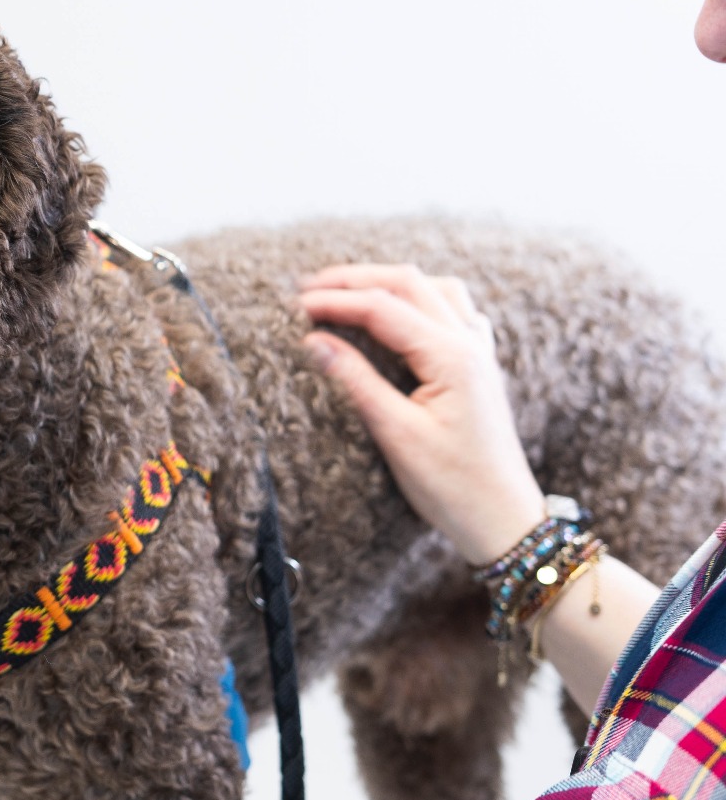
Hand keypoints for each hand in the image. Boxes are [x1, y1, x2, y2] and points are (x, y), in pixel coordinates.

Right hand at [298, 264, 544, 564]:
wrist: (505, 520)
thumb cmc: (454, 487)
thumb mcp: (397, 435)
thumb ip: (357, 381)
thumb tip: (315, 341)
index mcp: (451, 358)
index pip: (382, 309)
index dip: (335, 302)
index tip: (295, 306)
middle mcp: (469, 344)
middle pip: (408, 284)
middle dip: (356, 279)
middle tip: (309, 287)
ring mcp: (479, 353)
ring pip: (435, 289)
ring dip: (389, 283)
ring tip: (348, 293)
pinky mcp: (479, 367)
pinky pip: (454, 311)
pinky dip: (420, 300)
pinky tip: (401, 315)